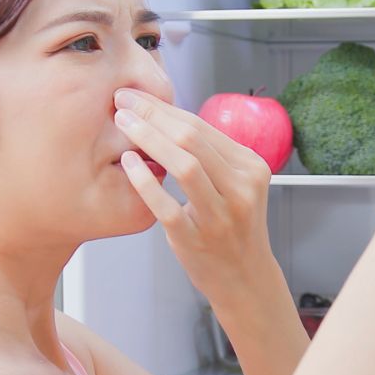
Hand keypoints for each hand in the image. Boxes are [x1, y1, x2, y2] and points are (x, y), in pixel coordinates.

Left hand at [112, 88, 278, 306]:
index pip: (202, 127)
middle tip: (122, 101)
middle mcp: (242, 189)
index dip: (164, 107)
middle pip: (193, 139)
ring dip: (149, 139)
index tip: (136, 95)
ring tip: (122, 124)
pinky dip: (145, 181)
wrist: (244, 279)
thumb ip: (210, 156)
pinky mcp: (198, 240)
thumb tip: (164, 116)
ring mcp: (221, 216)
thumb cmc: (230, 228)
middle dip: (153, 115)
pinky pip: (168, 206)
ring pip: (185, 166)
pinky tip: (128, 163)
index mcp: (252, 168)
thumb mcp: (234, 186)